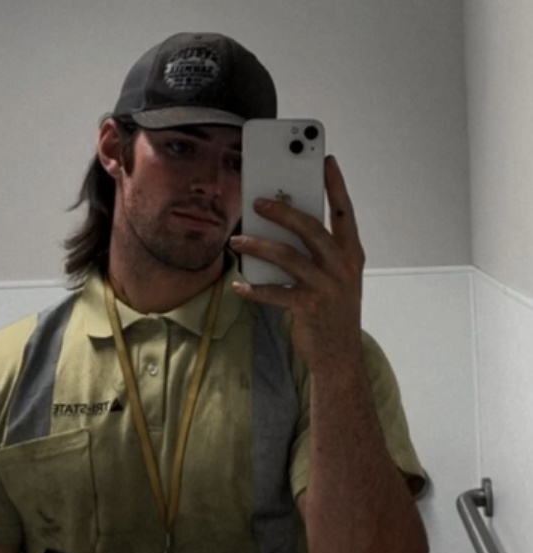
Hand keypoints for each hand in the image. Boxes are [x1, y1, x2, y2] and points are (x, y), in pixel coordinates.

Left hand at [231, 156, 364, 375]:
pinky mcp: (308, 306)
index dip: (335, 185)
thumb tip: (285, 226)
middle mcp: (342, 266)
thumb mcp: (336, 278)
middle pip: (310, 227)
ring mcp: (326, 286)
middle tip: (258, 200)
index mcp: (351, 254)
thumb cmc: (333, 312)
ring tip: (237, 240)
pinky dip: (253, 289)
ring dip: (258, 246)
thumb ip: (319, 253)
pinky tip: (239, 286)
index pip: (344, 212)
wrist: (340, 355)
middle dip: (282, 210)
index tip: (326, 160)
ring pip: (287, 256)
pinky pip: (274, 291)